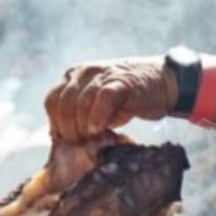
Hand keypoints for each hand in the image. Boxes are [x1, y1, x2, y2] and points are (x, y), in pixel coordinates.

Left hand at [44, 56, 176, 142]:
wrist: (163, 83)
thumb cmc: (128, 99)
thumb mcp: (97, 106)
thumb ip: (78, 115)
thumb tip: (59, 137)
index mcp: (75, 76)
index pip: (51, 100)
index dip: (56, 123)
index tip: (66, 140)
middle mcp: (84, 72)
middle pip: (63, 103)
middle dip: (68, 128)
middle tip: (80, 143)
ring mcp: (103, 74)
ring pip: (80, 103)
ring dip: (82, 126)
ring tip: (91, 139)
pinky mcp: (122, 81)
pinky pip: (102, 98)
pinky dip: (97, 116)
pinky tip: (98, 129)